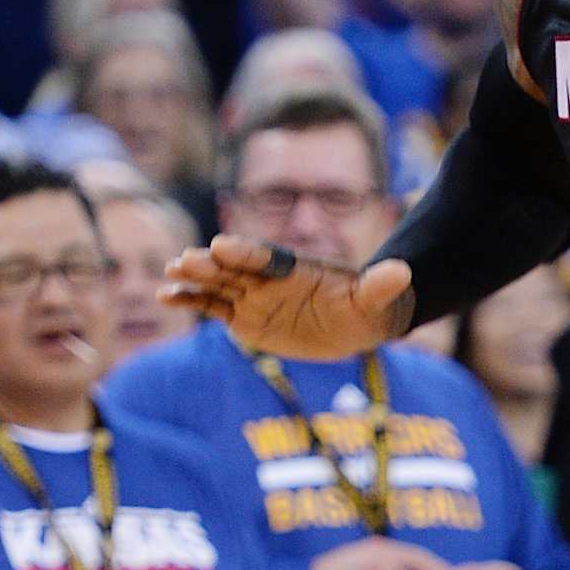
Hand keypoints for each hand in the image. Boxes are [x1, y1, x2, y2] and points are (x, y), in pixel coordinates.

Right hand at [162, 236, 413, 360]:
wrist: (355, 323)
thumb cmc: (366, 307)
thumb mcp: (376, 299)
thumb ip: (381, 285)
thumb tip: (403, 271)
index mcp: (295, 268)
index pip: (268, 258)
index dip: (247, 252)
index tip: (223, 246)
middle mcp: (268, 278)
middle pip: (236, 268)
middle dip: (212, 264)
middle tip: (186, 259)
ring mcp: (253, 296)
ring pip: (218, 285)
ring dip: (194, 279)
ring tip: (168, 274)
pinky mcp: (244, 318)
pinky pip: (212, 308)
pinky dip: (190, 301)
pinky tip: (166, 296)